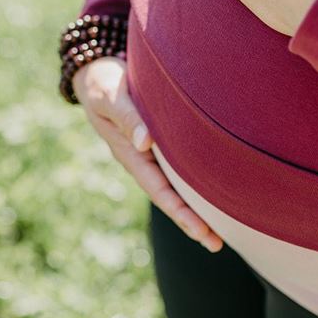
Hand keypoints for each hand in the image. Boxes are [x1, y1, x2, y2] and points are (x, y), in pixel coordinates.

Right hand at [73, 57, 223, 251]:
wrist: (96, 73)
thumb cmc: (103, 83)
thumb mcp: (110, 96)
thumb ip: (127, 116)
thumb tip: (145, 142)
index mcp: (129, 154)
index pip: (158, 189)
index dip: (179, 211)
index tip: (199, 230)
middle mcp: (142, 159)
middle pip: (170, 196)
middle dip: (191, 221)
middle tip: (216, 245)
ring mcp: (151, 153)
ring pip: (177, 186)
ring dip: (197, 208)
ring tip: (220, 232)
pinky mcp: (161, 142)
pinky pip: (180, 169)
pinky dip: (197, 184)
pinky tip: (215, 194)